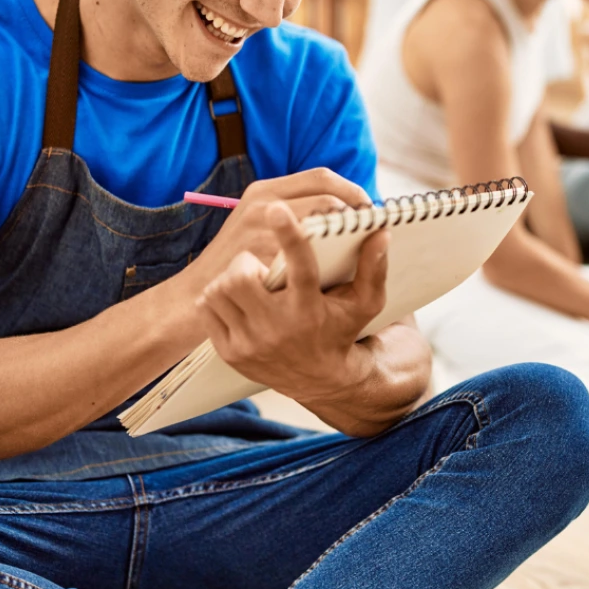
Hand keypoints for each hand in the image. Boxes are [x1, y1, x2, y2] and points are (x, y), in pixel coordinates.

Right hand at [184, 168, 369, 290]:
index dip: (352, 190)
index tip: (369, 209)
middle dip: (355, 216)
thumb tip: (343, 212)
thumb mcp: (255, 224)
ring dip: (347, 239)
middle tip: (370, 234)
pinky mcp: (263, 260)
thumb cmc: (236, 262)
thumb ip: (291, 212)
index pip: (321, 177)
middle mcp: (263, 205)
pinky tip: (337, 275)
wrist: (196, 297)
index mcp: (264, 191)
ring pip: (323, 227)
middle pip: (328, 200)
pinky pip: (309, 258)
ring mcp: (261, 233)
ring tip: (358, 253)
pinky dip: (329, 264)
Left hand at [196, 203, 389, 405]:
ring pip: (219, 290)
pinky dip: (218, 297)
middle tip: (259, 264)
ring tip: (250, 281)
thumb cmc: (342, 329)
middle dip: (247, 262)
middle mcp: (277, 328)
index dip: (289, 236)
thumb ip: (374, 267)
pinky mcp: (229, 352)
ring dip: (230, 278)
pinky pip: (208, 308)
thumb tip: (380, 231)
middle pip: (242, 277)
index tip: (278, 209)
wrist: (319, 379)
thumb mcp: (365, 302)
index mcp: (309, 310)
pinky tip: (236, 300)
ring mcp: (249, 343)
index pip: (299, 268)